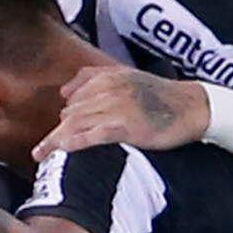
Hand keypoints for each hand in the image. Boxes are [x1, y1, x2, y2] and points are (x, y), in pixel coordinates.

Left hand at [44, 61, 207, 158]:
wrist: (192, 106)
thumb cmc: (160, 96)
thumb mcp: (127, 78)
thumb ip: (94, 79)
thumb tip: (63, 92)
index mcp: (107, 77)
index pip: (73, 98)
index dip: (63, 119)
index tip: (54, 136)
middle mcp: (108, 89)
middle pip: (71, 113)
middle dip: (54, 134)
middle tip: (40, 152)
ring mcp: (116, 107)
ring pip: (77, 124)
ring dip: (55, 141)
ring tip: (40, 156)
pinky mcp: (126, 126)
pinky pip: (93, 134)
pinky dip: (75, 142)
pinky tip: (62, 151)